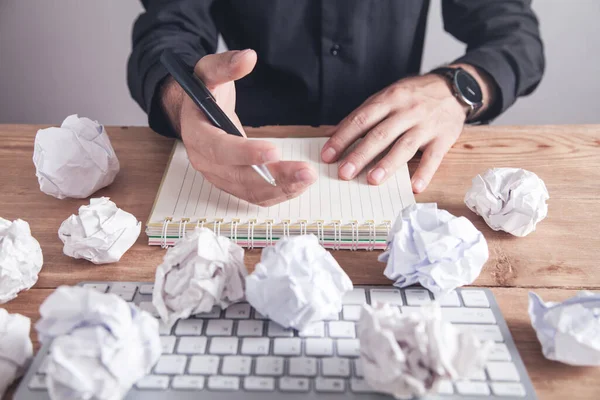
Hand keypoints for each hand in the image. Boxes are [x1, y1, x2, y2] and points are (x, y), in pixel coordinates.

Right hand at [161, 50, 315, 205]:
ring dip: (281, 188)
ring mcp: (217, 176)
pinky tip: (298, 185)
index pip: (220, 149)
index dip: (246, 153)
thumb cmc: (203, 92)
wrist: (195, 113)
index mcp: (196, 134)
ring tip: (308, 178)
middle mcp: (204, 161)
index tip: (274, 151)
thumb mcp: (209, 71)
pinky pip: (254, 196)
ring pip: (250, 191)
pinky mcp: (231, 184)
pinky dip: (277, 193)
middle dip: (275, 177)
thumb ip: (226, 65)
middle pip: (240, 177)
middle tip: (306, 172)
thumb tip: (248, 57)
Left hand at [321, 72, 474, 192]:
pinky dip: (424, 173)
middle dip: (360, 154)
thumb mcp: (388, 97)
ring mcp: (426, 125)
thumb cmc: (413, 96)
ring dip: (387, 164)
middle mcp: (407, 111)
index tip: (328, 155)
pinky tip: (414, 187)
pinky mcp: (444, 138)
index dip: (342, 138)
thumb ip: (363, 116)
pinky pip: (434, 157)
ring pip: (404, 146)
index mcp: (389, 99)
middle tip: (344, 173)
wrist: (454, 88)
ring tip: (372, 180)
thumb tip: (331, 134)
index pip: (361, 119)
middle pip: (380, 134)